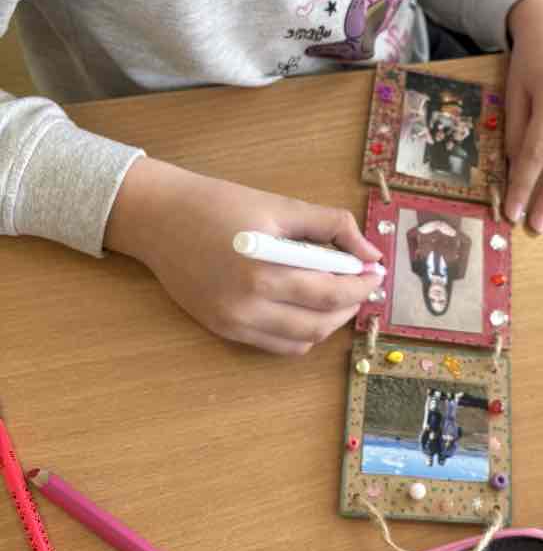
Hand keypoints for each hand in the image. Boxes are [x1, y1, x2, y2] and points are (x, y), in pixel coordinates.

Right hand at [104, 157, 381, 354]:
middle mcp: (247, 305)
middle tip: (363, 283)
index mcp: (263, 269)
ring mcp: (233, 323)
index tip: (377, 271)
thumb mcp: (280, 205)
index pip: (330, 291)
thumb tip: (370, 253)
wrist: (158, 219)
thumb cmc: (219, 204)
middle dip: (350, 304)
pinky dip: (302, 332)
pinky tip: (307, 306)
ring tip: (337, 296)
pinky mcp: (223, 330)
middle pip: (320, 321)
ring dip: (329, 322)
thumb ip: (331, 227)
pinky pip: (277, 345)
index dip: (361, 284)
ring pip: (302, 341)